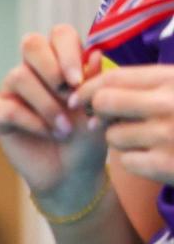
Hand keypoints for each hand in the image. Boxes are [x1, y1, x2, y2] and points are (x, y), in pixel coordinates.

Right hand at [0, 24, 108, 214]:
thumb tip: (94, 54)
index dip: (67, 50)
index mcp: (61, 63)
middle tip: (67, 92)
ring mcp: (12, 92)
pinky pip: (5, 107)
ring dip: (46, 103)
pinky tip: (47, 133)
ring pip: (18, 76)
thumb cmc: (88, 139)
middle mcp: (34, 72)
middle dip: (50, 65)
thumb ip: (96, 83)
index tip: (78, 80)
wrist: (73, 174)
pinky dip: (30, 121)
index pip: (59, 35)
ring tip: (65, 128)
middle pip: (31, 44)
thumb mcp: (99, 110)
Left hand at [77, 63, 173, 183]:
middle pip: (104, 103)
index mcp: (173, 79)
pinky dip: (136, 162)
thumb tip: (94, 83)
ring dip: (122, 140)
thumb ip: (147, 83)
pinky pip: (127, 162)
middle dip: (99, 113)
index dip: (89, 88)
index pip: (114, 77)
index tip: (78, 98)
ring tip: (147, 139)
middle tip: (106, 120)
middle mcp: (169, 103)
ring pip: (113, 136)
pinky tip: (157, 158)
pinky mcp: (167, 166)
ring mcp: (168, 136)